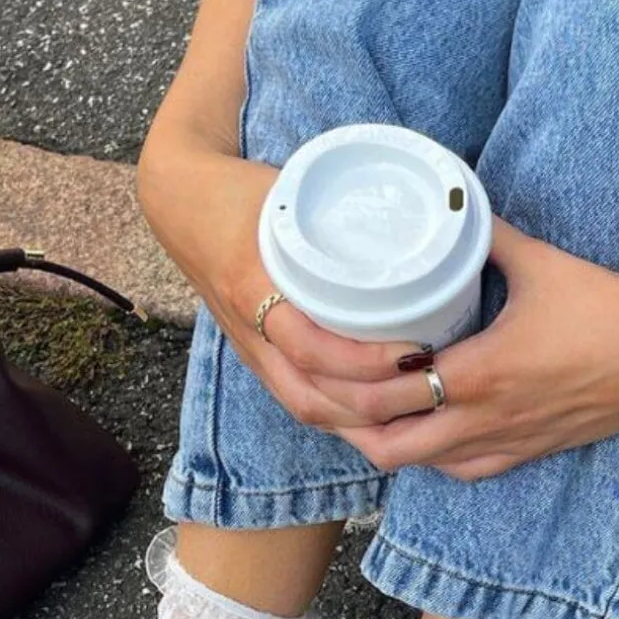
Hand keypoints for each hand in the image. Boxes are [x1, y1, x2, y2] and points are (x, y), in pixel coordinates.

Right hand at [137, 143, 425, 430]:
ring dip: (366, 422)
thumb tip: (416, 213)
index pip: (311, 348)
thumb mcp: (291, 197)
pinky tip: (384, 420)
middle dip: (379, 406)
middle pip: (315, 398)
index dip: (365, 360)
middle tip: (435, 390)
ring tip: (417, 413)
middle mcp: (253, 335)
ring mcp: (254, 356)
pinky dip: (345, 418)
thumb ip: (341, 215)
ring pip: (309, 410)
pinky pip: (302, 404)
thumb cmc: (245, 196)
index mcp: (254, 289)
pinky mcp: (260, 364)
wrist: (184, 207)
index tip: (416, 350)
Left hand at [338, 220, 618, 480]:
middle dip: (348, 423)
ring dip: (386, 443)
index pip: (382, 391)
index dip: (339, 378)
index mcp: (479, 371)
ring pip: (421, 467)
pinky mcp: (528, 452)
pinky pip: (464, 471)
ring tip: (361, 412)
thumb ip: (485, 234)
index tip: (319, 351)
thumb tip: (449, 203)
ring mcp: (507, 442)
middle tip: (325, 390)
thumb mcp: (539, 260)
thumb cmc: (608, 306)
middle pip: (388, 445)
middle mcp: (486, 418)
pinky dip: (432, 459)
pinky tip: (422, 434)